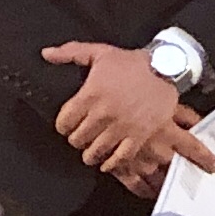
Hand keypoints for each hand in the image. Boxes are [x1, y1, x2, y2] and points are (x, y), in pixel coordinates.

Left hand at [44, 42, 214, 184]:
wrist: (166, 68)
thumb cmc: (132, 62)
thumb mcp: (100, 52)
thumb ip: (70, 52)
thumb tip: (47, 54)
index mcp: (90, 94)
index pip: (64, 122)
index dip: (63, 125)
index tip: (67, 126)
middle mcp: (103, 113)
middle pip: (78, 139)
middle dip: (77, 139)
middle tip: (80, 137)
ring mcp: (121, 127)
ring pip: (95, 152)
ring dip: (90, 154)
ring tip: (91, 152)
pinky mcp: (138, 136)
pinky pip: (120, 158)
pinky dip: (111, 163)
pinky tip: (107, 162)